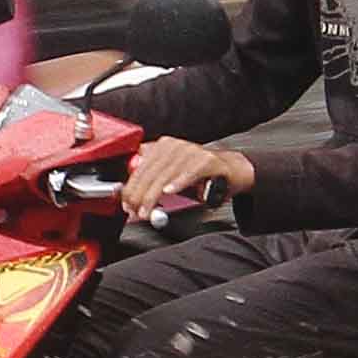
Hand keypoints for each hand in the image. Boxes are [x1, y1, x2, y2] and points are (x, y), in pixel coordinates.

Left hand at [122, 136, 252, 219]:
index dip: (131, 187)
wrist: (231, 170)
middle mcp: (175, 146)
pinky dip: (178, 183)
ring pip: (166, 174)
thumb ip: (152, 180)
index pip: (141, 167)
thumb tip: (130, 195)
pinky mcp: (206, 160)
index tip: (126, 204)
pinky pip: (189, 172)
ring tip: (147, 210)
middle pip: (151, 172)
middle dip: (140, 195)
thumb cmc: (199, 175)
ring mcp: (191, 151)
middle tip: (135, 211)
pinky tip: (169, 192)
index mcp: (162, 146)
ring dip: (154, 195)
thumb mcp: (171, 176)